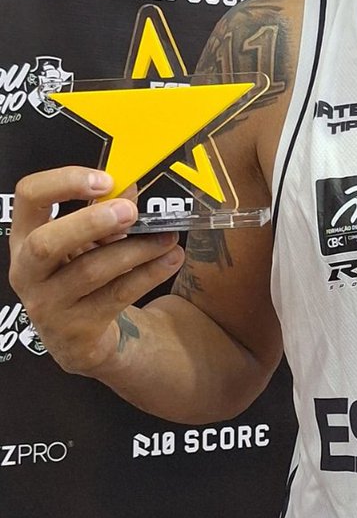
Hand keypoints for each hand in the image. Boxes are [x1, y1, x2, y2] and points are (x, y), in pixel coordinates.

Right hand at [8, 167, 183, 374]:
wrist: (79, 337)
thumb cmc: (79, 274)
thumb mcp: (86, 240)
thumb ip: (105, 209)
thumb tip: (130, 182)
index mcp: (24, 237)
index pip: (29, 197)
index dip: (64, 183)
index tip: (106, 180)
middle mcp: (27, 272)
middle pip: (45, 243)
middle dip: (90, 222)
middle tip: (130, 211)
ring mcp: (48, 305)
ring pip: (90, 271)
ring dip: (136, 249)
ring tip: (168, 237)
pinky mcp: (76, 329)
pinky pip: (117, 296)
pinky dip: (149, 274)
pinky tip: (171, 259)